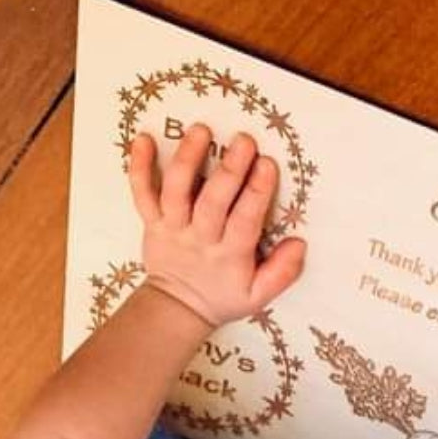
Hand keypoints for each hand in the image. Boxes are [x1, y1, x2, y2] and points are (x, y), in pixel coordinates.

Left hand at [127, 124, 305, 325]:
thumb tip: (299, 243)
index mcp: (229, 255)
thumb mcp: (259, 295)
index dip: (256, 193)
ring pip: (176, 191)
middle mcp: (199, 238)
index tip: (267, 165)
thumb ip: (282, 272)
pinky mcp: (151, 220)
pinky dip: (138, 166)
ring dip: (187, 158)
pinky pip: (141, 192)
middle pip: (212, 201)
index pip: (244, 221)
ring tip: (201, 130)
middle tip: (244, 140)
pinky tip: (143, 139)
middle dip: (229, 169)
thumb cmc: (223, 297)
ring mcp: (172, 227)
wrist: (178, 308)